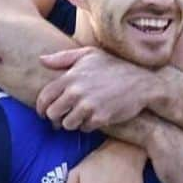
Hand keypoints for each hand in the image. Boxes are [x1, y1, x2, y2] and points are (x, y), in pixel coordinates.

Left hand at [36, 46, 155, 129]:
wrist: (141, 82)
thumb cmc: (114, 67)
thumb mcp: (89, 54)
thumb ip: (63, 58)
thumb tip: (41, 60)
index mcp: (70, 77)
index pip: (44, 97)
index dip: (41, 108)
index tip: (44, 112)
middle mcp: (77, 92)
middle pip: (53, 114)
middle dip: (55, 118)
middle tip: (60, 119)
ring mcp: (88, 106)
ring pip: (67, 124)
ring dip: (71, 123)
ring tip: (78, 118)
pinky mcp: (100, 118)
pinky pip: (84, 128)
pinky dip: (86, 126)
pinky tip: (93, 118)